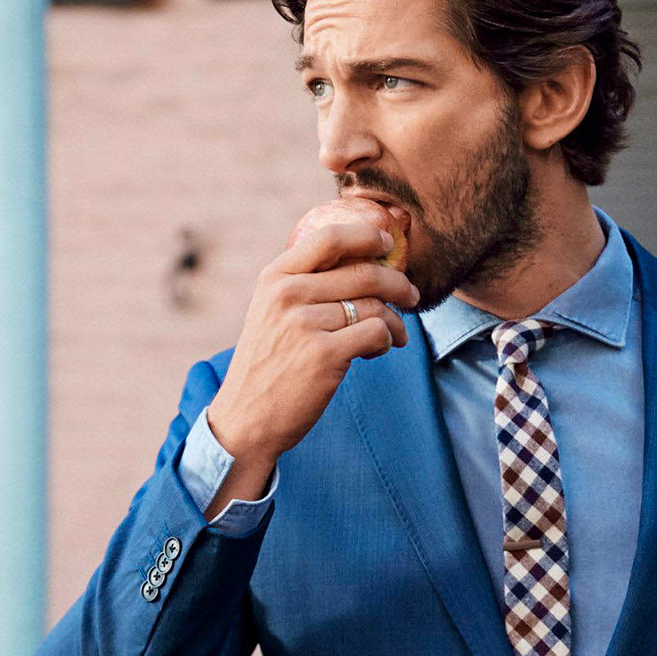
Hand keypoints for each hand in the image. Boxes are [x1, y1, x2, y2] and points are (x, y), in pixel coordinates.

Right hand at [206, 216, 418, 491]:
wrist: (245, 420)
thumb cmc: (266, 367)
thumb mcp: (269, 314)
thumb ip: (303, 286)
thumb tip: (362, 263)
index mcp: (275, 278)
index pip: (329, 239)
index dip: (367, 235)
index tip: (387, 242)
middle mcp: (288, 295)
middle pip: (364, 273)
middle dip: (398, 284)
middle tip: (411, 296)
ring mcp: (306, 324)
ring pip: (375, 307)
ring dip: (394, 322)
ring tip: (394, 337)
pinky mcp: (325, 355)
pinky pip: (376, 333)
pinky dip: (387, 341)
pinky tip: (377, 351)